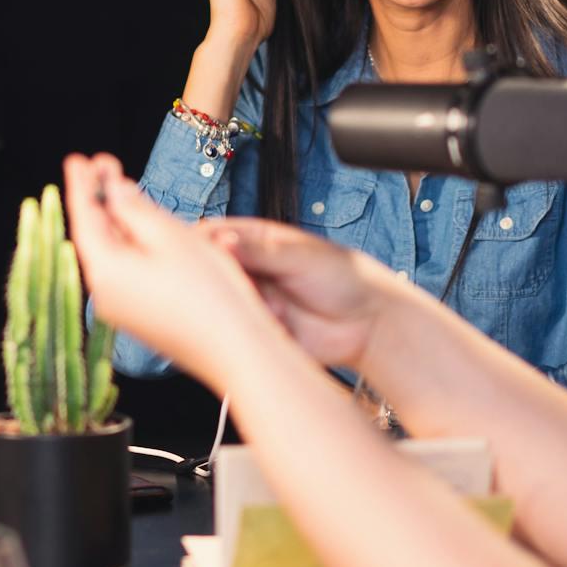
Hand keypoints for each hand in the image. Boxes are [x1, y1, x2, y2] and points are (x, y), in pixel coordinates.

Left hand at [63, 152, 288, 388]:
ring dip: (117, 220)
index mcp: (105, 271)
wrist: (237, 351)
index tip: (77, 158)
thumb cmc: (208, 292)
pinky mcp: (142, 318)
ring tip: (120, 190)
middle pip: (95, 236)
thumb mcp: (171, 237)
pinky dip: (130, 245)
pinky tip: (142, 230)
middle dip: (100, 198)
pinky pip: (126, 271)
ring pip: (112, 254)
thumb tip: (114, 192)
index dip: (82, 184)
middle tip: (102, 163)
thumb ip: (136, 210)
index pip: (84, 217)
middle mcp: (105, 293)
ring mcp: (123, 309)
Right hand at [205, 217, 399, 372]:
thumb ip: (258, 250)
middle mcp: (251, 270)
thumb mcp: (299, 256)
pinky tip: (274, 325)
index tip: (196, 253)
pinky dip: (248, 329)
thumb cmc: (343, 278)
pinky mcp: (260, 330)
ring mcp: (254, 301)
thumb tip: (220, 241)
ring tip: (267, 306)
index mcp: (257, 241)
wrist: (370, 323)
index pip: (215, 235)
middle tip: (237, 285)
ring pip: (223, 303)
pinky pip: (240, 331)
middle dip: (216, 280)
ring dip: (236, 306)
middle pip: (212, 271)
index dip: (201, 243)